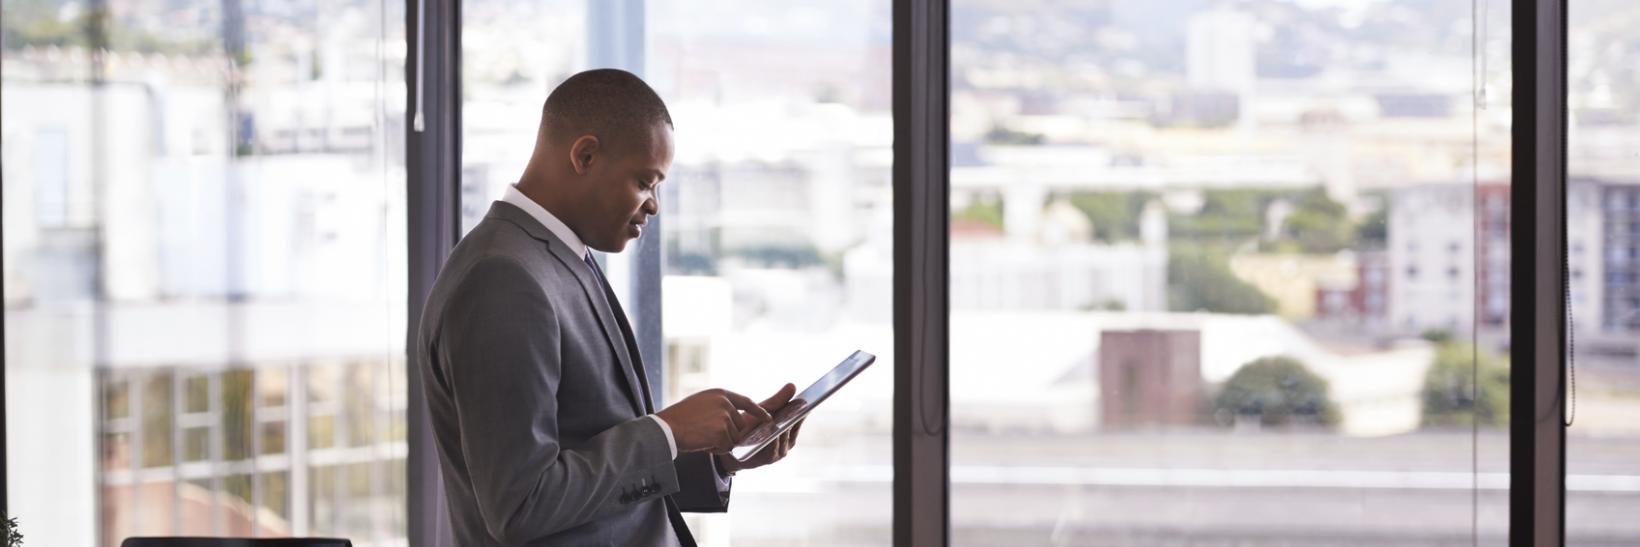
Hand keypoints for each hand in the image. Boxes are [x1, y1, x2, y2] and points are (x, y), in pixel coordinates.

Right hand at [656, 389, 770, 453]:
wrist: (666, 428)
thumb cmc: (680, 418)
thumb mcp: (702, 403)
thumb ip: (720, 407)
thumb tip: (735, 420)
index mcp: (721, 394)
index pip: (746, 402)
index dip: (758, 411)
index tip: (767, 418)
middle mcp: (725, 403)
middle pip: (740, 426)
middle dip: (728, 435)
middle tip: (708, 435)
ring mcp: (724, 417)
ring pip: (734, 438)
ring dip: (721, 443)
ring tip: (703, 437)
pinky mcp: (721, 431)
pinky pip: (726, 447)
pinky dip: (716, 449)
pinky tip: (702, 443)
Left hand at [722, 383, 803, 473]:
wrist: (731, 446)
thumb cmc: (749, 427)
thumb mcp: (764, 411)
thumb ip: (778, 400)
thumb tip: (793, 385)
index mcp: (790, 429)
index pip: (800, 417)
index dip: (804, 408)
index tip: (810, 398)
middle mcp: (788, 441)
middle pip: (793, 426)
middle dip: (794, 416)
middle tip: (800, 403)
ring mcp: (781, 451)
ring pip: (784, 437)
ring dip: (782, 428)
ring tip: (782, 415)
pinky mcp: (770, 458)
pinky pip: (773, 447)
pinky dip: (771, 439)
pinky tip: (769, 430)